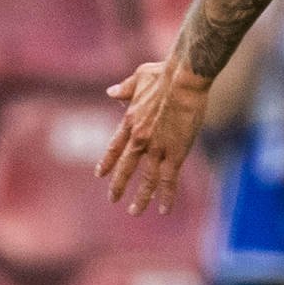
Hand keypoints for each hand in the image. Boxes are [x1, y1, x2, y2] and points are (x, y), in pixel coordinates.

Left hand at [97, 61, 210, 214]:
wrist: (183, 80)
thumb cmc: (164, 73)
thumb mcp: (139, 77)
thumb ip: (125, 88)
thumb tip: (110, 92)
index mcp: (130, 121)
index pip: (114, 147)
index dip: (107, 162)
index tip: (100, 174)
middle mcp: (139, 139)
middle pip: (126, 167)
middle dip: (119, 185)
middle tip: (113, 199)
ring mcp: (156, 148)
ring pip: (147, 179)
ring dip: (141, 197)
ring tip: (135, 211)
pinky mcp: (175, 153)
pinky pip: (169, 180)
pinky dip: (166, 196)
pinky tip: (164, 210)